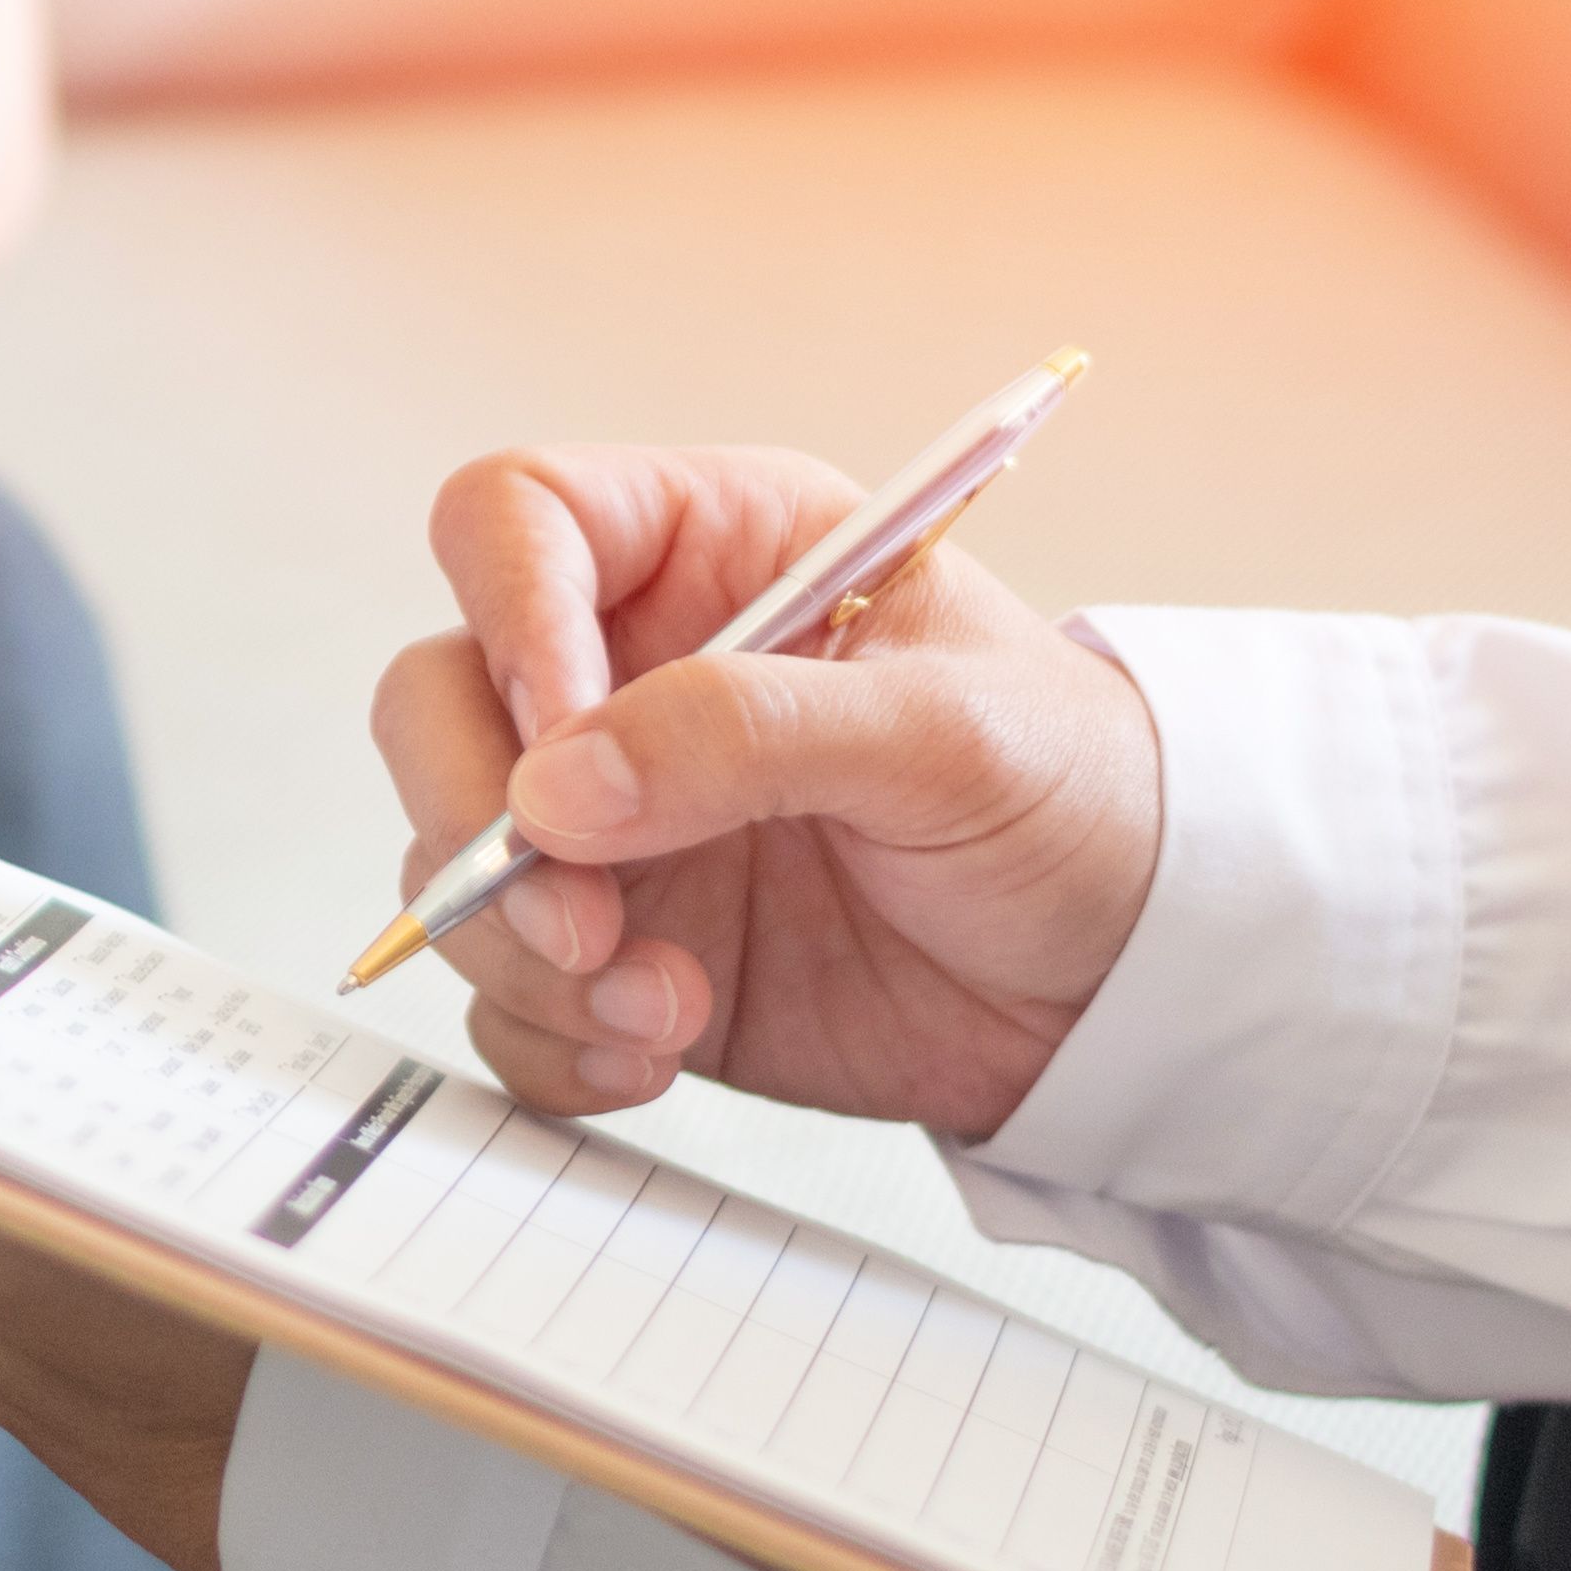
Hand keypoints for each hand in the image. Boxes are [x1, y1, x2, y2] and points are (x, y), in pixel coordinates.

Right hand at [373, 446, 1161, 1143]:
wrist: (1134, 976)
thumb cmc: (1076, 794)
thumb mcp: (946, 730)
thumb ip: (750, 732)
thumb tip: (556, 786)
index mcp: (712, 553)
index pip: (518, 522)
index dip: (508, 617)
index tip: (562, 744)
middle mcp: (632, 675)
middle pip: (436, 697)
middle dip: (474, 820)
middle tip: (577, 917)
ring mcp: (614, 819)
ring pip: (451, 859)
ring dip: (525, 951)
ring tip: (663, 1005)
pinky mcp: (618, 947)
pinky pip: (505, 993)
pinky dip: (550, 1037)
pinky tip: (653, 1048)